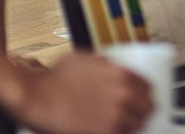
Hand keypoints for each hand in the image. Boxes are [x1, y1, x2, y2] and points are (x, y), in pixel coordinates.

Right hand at [11, 52, 151, 133]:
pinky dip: (119, 133)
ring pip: (137, 124)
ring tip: (122, 124)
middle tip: (135, 113)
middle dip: (141, 110)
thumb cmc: (55, 78)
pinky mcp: (104, 133)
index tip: (141, 98)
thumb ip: (107, 66)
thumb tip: (113, 69)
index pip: (148, 87)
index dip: (144, 94)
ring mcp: (115, 116)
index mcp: (122, 75)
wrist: (36, 96)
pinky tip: (112, 130)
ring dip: (131, 124)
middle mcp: (123, 95)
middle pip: (147, 107)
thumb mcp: (88, 60)